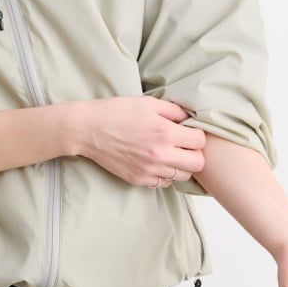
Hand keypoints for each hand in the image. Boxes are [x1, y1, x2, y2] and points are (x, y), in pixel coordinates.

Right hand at [75, 96, 205, 186]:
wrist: (88, 130)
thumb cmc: (115, 113)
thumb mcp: (147, 103)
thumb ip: (173, 110)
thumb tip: (189, 118)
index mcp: (165, 132)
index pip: (200, 141)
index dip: (197, 134)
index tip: (188, 131)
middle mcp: (160, 154)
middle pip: (197, 164)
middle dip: (194, 153)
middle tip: (183, 145)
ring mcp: (149, 170)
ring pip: (182, 176)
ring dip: (180, 165)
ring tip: (169, 153)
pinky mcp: (139, 179)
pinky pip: (164, 183)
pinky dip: (165, 175)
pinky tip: (156, 162)